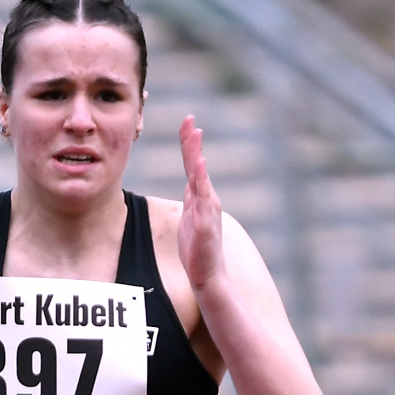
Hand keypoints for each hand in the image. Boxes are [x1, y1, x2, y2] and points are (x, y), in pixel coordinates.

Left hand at [177, 117, 225, 295]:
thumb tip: (189, 183)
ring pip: (201, 176)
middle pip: (197, 164)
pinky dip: (202, 179)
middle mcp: (207, 198)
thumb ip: (191, 199)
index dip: (189, 144)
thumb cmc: (198, 250)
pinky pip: (204, 197)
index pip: (193, 165)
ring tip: (194, 134)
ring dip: (197, 154)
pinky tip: (200, 164)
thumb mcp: (190, 218)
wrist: (208, 275)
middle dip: (192, 141)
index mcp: (200, 197)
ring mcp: (208, 209)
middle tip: (189, 119)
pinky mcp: (207, 222)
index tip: (186, 123)